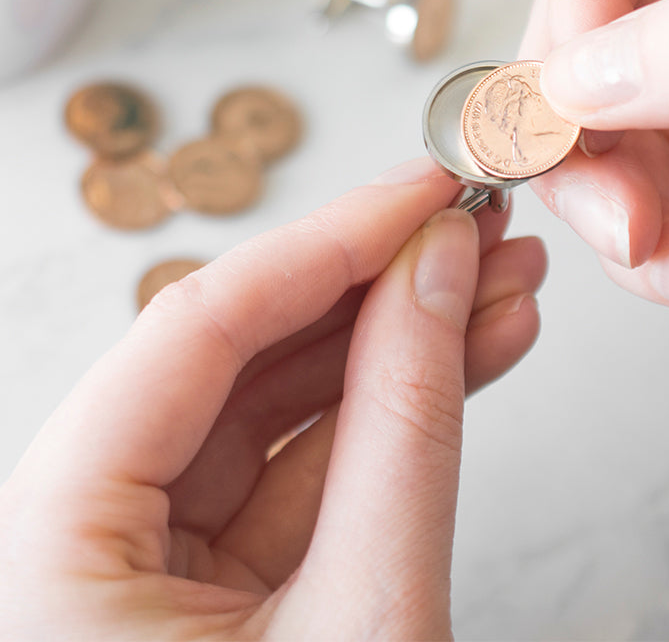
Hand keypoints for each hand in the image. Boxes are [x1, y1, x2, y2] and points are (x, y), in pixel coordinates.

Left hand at [0, 157, 543, 638]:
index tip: (424, 189)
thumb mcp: (370, 619)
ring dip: (401, 338)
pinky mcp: (218, 588)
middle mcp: (77, 548)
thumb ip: (408, 424)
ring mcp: (148, 567)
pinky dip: (394, 409)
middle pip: (240, 360)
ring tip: (502, 281)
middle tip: (475, 223)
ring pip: (284, 406)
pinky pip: (308, 464)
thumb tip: (441, 270)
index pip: (191, 335)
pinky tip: (473, 350)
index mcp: (47, 558)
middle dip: (377, 283)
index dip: (326, 242)